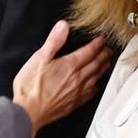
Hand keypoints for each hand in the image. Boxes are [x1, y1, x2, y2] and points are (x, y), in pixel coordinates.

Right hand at [13, 21, 109, 137]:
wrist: (29, 111)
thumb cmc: (30, 86)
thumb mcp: (38, 58)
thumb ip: (53, 41)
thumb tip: (63, 26)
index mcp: (69, 65)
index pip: (89, 52)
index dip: (97, 44)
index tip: (101, 40)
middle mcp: (78, 78)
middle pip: (95, 64)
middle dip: (103, 55)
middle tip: (108, 50)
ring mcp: (78, 91)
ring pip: (95, 77)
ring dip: (102, 69)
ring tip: (106, 64)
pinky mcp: (74, 103)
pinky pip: (90, 93)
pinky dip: (95, 86)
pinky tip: (94, 86)